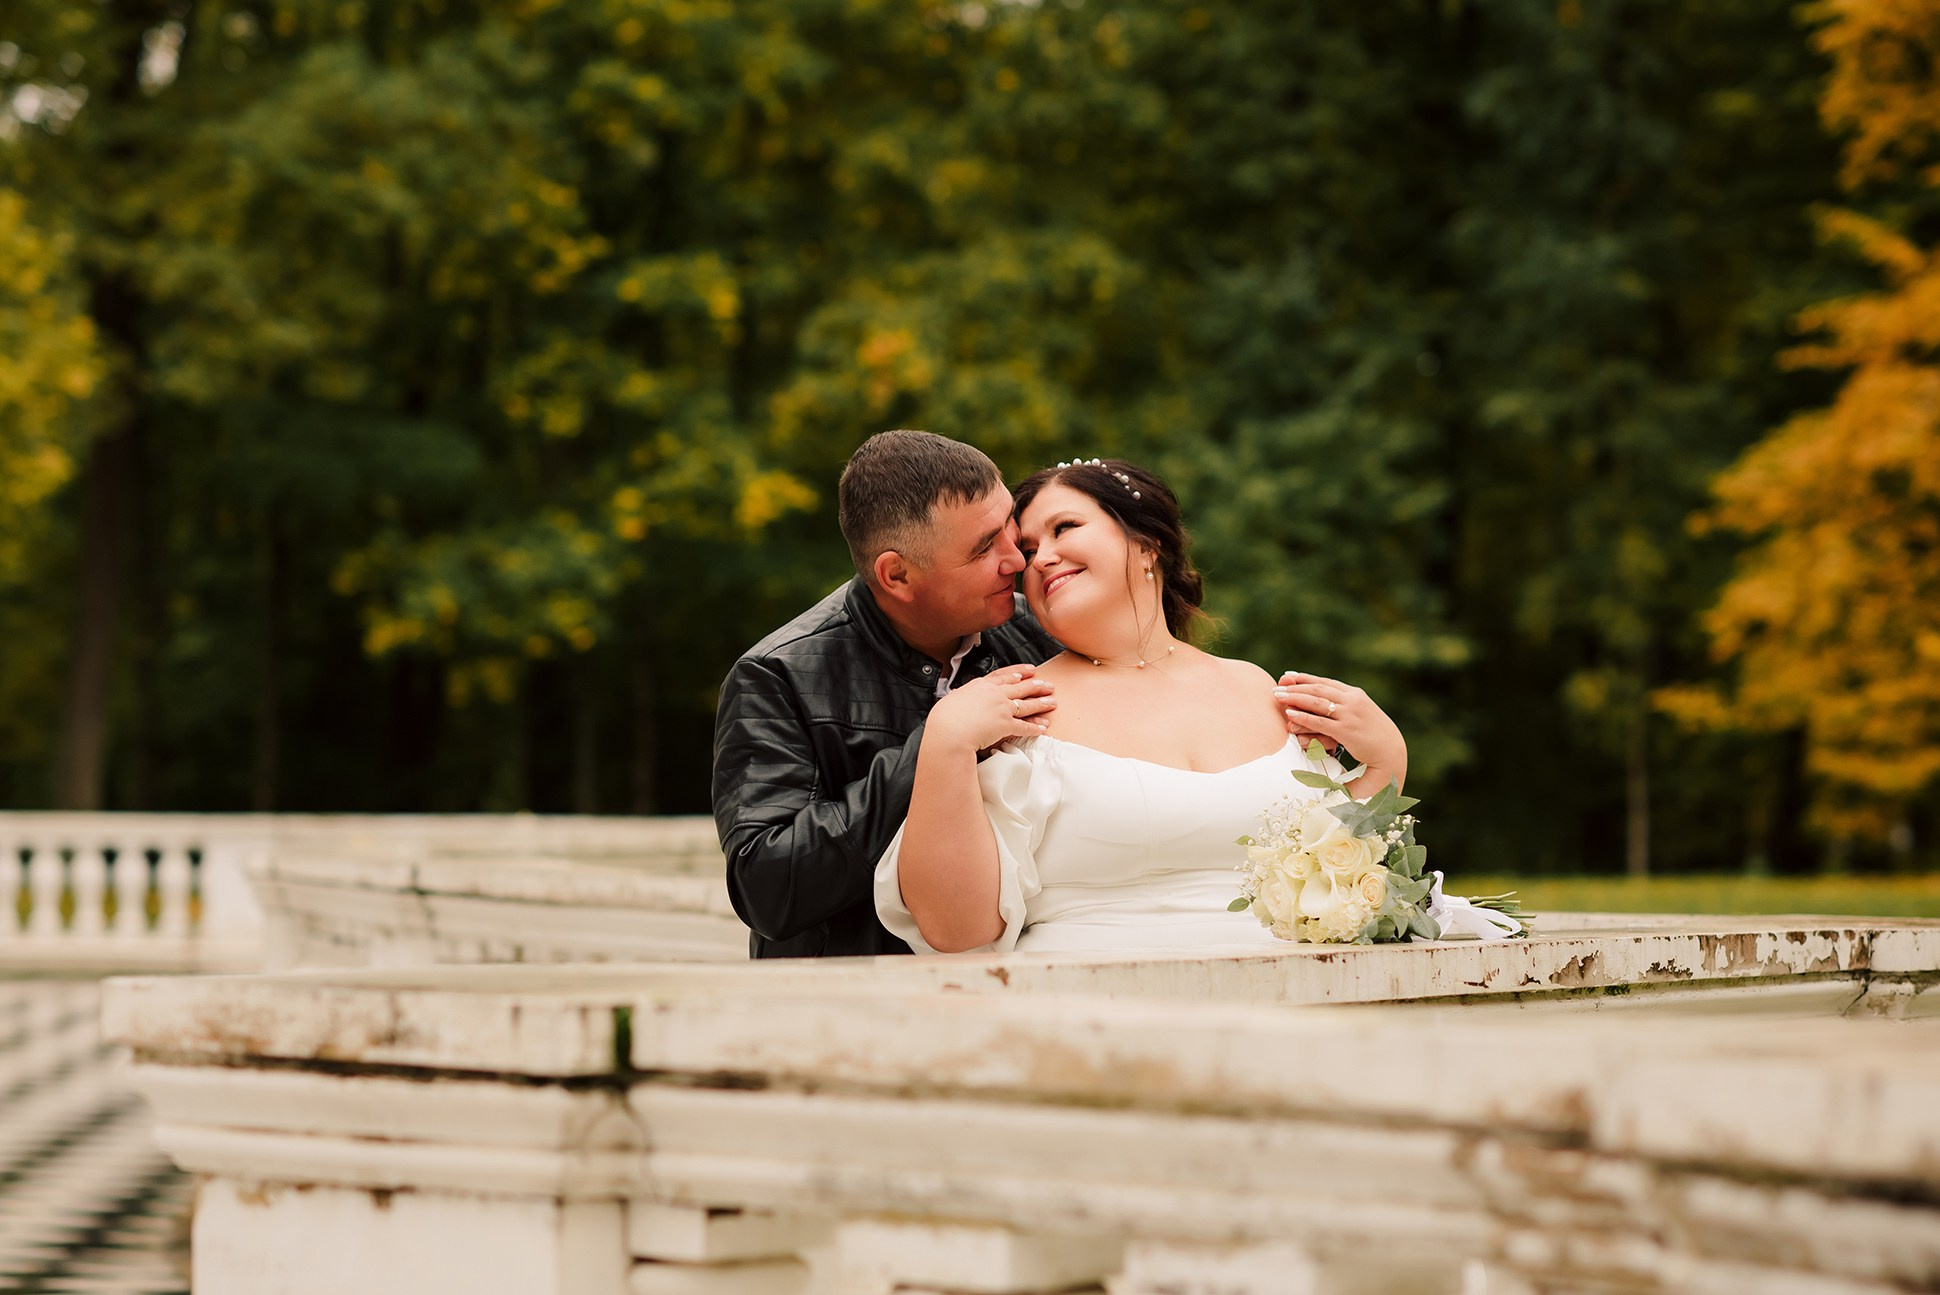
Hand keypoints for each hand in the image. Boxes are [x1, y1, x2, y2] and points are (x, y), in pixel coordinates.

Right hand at [926, 666, 1054, 753]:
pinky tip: (1042, 727)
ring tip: (1052, 703)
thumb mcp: (953, 699)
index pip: (1004, 676)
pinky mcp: (1005, 724)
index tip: (1029, 670)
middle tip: (1047, 685)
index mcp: (981, 685)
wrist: (949, 729)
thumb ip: (963, 697)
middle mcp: (994, 694)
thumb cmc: (946, 717)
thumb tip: (960, 698)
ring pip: (1026, 704)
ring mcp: (1001, 708)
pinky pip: (1024, 726)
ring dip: (1041, 704)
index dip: (1018, 672)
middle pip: (1020, 687)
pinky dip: (1035, 728)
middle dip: (1036, 686)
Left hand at [1273, 671, 1406, 789]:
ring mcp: (1350, 714)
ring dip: (1295, 698)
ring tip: (1278, 697)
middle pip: (1318, 688)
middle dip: (1295, 687)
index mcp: (1355, 694)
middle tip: (1277, 687)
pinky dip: (1304, 717)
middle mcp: (1352, 700)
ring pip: (1317, 701)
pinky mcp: (1346, 731)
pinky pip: (1320, 721)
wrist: (1390, 750)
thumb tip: (1324, 704)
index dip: (1306, 678)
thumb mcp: (1360, 713)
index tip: (1289, 676)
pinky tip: (1291, 714)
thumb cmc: (1373, 734)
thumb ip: (1344, 706)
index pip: (1326, 682)